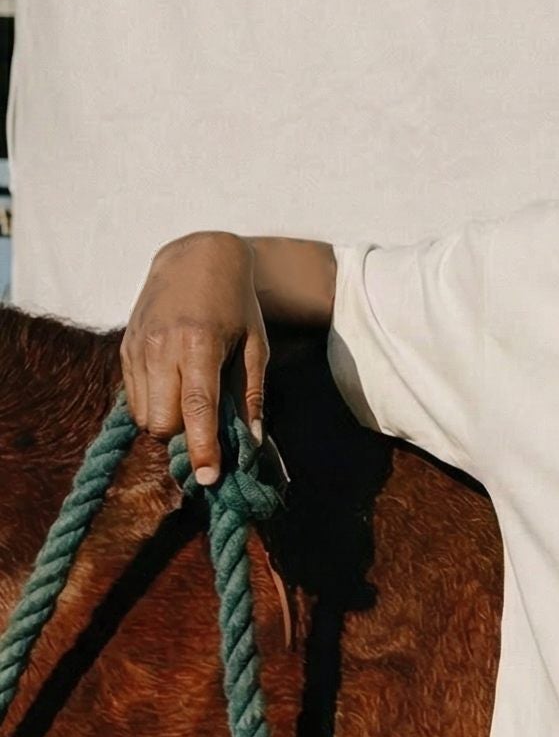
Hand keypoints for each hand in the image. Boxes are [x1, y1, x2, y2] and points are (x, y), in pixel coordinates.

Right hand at [120, 232, 267, 486]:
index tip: (207, 478)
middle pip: (161, 421)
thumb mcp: (255, 346)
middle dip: (183, 437)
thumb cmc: (236, 304)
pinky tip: (173, 390)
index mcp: (199, 344)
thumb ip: (252, 395)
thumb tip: (253, 442)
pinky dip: (153, 406)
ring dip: (167, 424)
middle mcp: (161, 346)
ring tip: (191, 407)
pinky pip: (133, 397)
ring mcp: (137, 347)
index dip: (202, 448)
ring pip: (143, 414)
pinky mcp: (125, 347)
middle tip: (206, 432)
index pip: (196, 408)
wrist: (196, 257)